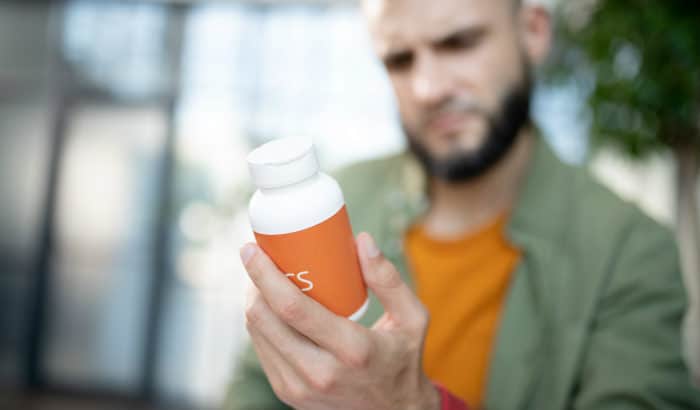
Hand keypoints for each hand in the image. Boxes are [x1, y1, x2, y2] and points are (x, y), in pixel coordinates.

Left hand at [240, 232, 439, 409]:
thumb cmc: (403, 360)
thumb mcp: (412, 319)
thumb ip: (389, 279)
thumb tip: (361, 239)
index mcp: (353, 350)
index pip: (293, 308)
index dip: (265, 275)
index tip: (251, 249)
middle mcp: (321, 373)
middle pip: (265, 320)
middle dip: (252, 283)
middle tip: (255, 258)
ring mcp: (300, 388)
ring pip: (257, 335)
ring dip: (253, 301)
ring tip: (262, 279)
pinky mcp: (288, 395)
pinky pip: (262, 350)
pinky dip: (260, 324)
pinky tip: (267, 306)